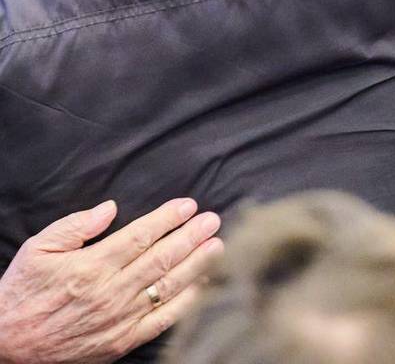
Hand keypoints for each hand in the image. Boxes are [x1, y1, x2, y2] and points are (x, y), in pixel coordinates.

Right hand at [0, 198, 222, 363]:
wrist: (6, 345)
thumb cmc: (23, 292)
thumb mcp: (39, 249)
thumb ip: (76, 225)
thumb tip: (111, 208)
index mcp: (92, 266)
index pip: (141, 235)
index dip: (169, 218)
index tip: (190, 205)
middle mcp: (110, 291)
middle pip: (162, 258)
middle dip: (193, 237)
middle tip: (215, 220)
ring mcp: (118, 319)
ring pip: (168, 286)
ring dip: (197, 265)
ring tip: (218, 245)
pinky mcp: (121, 342)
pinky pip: (162, 320)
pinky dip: (186, 302)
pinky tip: (202, 285)